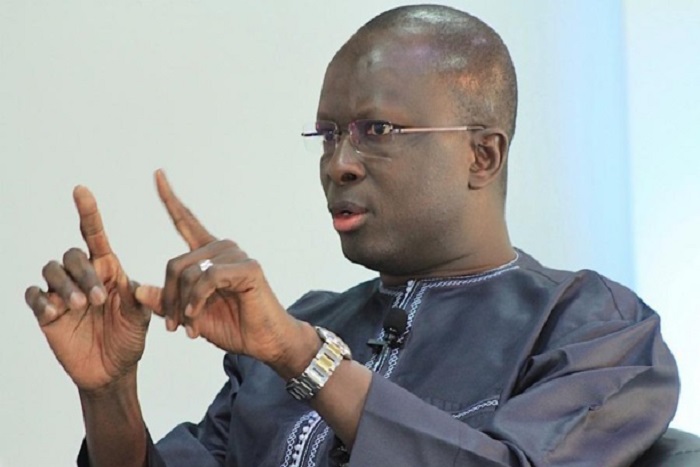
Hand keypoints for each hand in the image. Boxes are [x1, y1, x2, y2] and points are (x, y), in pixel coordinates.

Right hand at [25, 186, 150, 391]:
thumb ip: (139, 300)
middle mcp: (84, 276)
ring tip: (79, 305)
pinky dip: (41, 299)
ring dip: (64, 285)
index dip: (88, 212)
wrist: (113, 370)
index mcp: (108, 269)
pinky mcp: (46, 313)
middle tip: (97, 299)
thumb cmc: (129, 338)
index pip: (94, 235)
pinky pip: (34, 295)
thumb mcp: (141, 318)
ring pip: (52, 270)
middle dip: (83, 274)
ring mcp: (63, 293)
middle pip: (72, 256)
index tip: (81, 190)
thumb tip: (136, 286)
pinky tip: (53, 312)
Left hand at [135, 171, 317, 373]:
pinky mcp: (248, 268)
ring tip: (188, 327)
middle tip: (172, 327)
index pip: (185, 221)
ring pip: (189, 273)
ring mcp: (236, 255)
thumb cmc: (232, 325)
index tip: (158, 174)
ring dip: (183, 305)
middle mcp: (221, 248)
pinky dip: (196, 301)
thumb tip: (136, 288)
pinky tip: (196, 318)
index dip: (170, 198)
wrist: (264, 342)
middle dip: (168, 299)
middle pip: (175, 263)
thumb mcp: (190, 314)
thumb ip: (166, 302)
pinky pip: (208, 278)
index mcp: (208, 254)